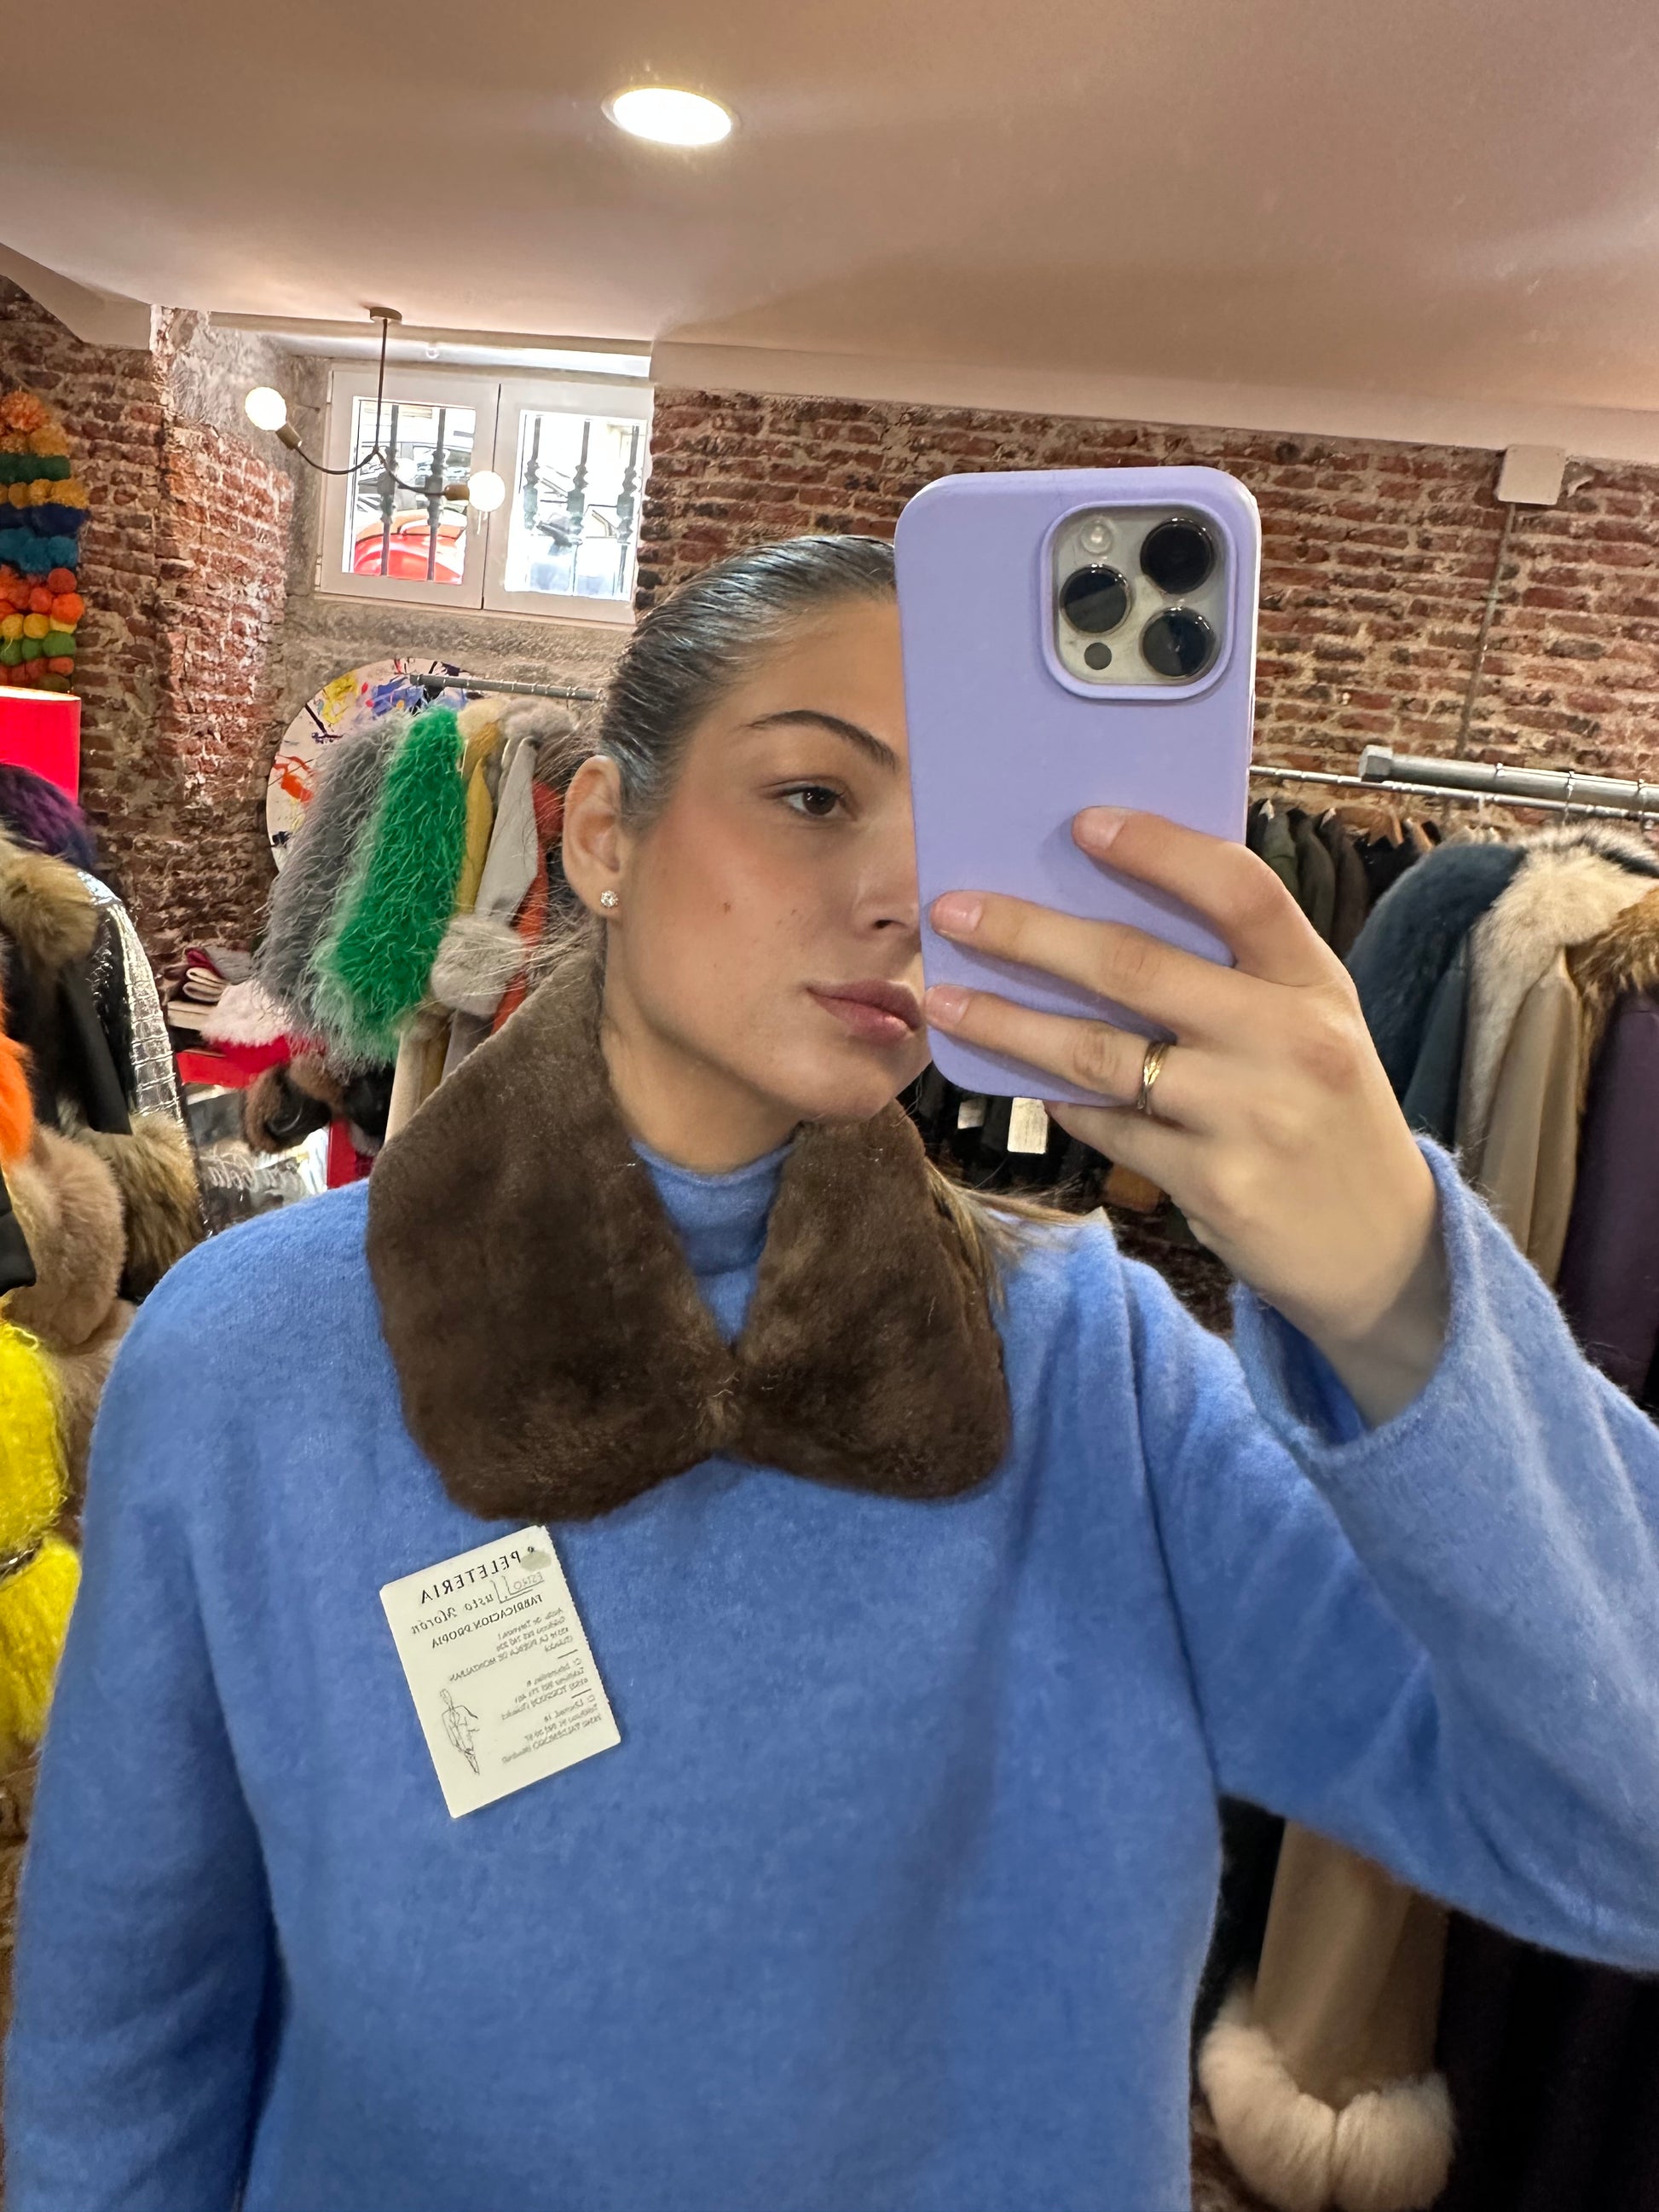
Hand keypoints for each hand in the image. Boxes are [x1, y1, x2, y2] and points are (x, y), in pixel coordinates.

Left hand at [925, 807, 1450, 1425]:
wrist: (1382, 1247)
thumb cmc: (1326, 1112)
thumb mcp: (1314, 1025)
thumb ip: (1238, 972)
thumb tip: (1105, 907)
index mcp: (1315, 983)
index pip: (1239, 891)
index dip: (1160, 849)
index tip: (1083, 822)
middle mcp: (1288, 1041)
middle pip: (1137, 968)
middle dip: (1029, 933)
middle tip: (953, 909)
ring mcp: (1250, 1116)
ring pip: (1099, 1054)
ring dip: (1008, 1023)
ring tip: (944, 1000)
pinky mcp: (1214, 1183)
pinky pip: (1109, 1127)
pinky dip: (1059, 1100)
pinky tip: (1021, 1079)